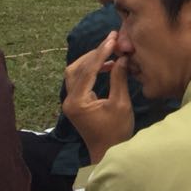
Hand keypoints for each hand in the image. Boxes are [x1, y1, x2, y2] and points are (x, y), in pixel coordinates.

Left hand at [62, 31, 134, 163]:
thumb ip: (119, 79)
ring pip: (75, 73)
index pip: (88, 70)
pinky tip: (107, 66)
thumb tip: (121, 58)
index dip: (101, 53)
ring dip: (91, 60)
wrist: (109, 152)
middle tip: (111, 41)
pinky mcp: (76, 103)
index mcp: (78, 101)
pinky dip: (91, 70)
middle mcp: (69, 100)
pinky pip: (80, 80)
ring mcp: (71, 102)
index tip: (113, 39)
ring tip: (110, 52)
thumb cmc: (117, 131)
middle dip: (94, 53)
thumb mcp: (121, 104)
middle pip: (75, 68)